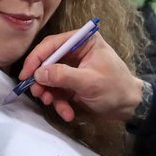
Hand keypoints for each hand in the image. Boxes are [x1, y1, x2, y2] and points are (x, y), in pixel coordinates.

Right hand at [18, 30, 141, 122]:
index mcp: (83, 41)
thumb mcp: (89, 82)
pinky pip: (58, 91)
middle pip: (48, 62)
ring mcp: (74, 68)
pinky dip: (60, 103)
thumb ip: (63, 76)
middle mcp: (76, 51)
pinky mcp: (72, 83)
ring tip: (53, 105)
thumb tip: (38, 74)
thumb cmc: (115, 88)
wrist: (129, 106)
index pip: (53, 44)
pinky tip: (68, 113)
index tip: (26, 75)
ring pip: (51, 78)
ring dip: (50, 94)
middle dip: (42, 80)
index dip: (36, 58)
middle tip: (38, 94)